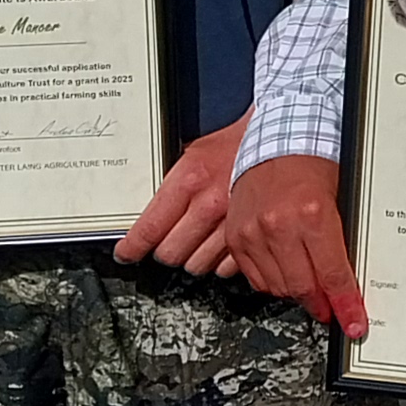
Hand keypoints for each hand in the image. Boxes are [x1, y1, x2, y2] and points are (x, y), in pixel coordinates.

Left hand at [118, 117, 249, 273]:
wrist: (279, 139)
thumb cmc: (238, 142)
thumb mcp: (194, 152)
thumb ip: (173, 183)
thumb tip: (151, 213)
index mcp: (189, 181)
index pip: (149, 229)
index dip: (132, 247)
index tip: (126, 253)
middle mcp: (209, 205)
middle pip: (170, 253)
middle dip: (167, 249)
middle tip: (170, 240)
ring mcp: (233, 224)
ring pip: (197, 264)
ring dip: (194, 257)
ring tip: (199, 240)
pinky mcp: (254, 236)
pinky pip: (226, 267)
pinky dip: (221, 261)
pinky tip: (221, 245)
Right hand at [226, 154, 365, 338]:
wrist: (277, 138)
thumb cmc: (314, 161)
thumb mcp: (342, 197)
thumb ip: (343, 241)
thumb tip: (351, 281)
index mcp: (312, 214)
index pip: (333, 276)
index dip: (345, 306)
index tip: (353, 324)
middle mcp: (280, 225)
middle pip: (303, 288)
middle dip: (322, 304)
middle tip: (332, 308)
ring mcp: (254, 232)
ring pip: (278, 286)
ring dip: (297, 292)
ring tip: (310, 285)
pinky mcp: (237, 236)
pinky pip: (256, 277)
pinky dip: (273, 281)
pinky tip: (286, 271)